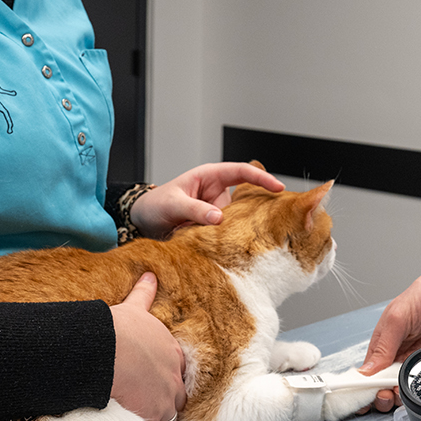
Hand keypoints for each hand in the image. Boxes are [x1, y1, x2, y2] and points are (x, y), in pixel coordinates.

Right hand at [109, 273, 186, 420]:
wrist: (107, 349)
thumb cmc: (116, 328)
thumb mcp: (134, 308)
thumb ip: (144, 294)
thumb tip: (150, 275)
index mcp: (171, 351)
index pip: (177, 369)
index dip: (166, 375)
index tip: (153, 379)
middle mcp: (174, 375)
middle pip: (178, 395)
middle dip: (167, 399)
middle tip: (148, 403)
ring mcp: (166, 398)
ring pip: (169, 416)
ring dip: (158, 419)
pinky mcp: (152, 416)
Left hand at [129, 162, 283, 238]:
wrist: (142, 221)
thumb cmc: (155, 204)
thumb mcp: (173, 203)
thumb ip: (195, 209)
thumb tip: (219, 218)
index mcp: (209, 176)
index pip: (241, 172)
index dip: (261, 178)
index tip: (278, 187)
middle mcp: (217, 193)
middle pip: (246, 197)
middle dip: (260, 207)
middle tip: (275, 218)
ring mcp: (216, 211)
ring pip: (238, 219)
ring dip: (241, 228)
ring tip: (247, 237)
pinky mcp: (213, 228)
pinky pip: (227, 233)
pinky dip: (230, 240)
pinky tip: (232, 248)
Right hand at [357, 262, 420, 410]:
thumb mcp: (397, 318)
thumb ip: (383, 346)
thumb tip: (366, 370)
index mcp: (381, 344)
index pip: (366, 373)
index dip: (362, 388)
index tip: (362, 398)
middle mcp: (396, 357)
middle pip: (382, 387)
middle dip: (380, 397)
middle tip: (384, 395)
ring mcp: (415, 364)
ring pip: (402, 391)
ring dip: (400, 398)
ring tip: (400, 393)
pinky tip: (419, 391)